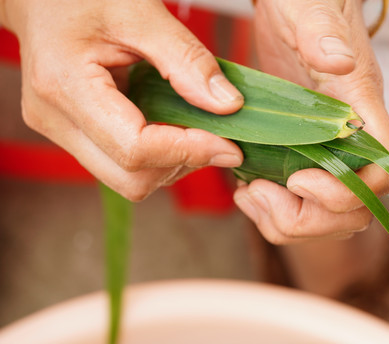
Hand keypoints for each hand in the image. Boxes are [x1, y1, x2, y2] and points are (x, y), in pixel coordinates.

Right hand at [0, 0, 243, 200]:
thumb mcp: (141, 13)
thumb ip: (187, 60)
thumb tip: (229, 106)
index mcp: (65, 86)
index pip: (135, 150)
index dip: (189, 152)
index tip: (230, 145)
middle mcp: (55, 121)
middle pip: (130, 179)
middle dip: (181, 163)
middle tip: (216, 137)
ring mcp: (60, 133)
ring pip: (127, 180)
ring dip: (170, 163)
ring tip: (192, 128)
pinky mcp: (72, 135)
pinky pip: (121, 164)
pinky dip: (155, 155)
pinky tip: (169, 126)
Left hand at [234, 0, 388, 243]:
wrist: (296, 4)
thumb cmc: (307, 0)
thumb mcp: (309, 8)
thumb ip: (323, 33)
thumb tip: (338, 63)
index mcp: (362, 106)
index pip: (382, 172)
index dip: (347, 193)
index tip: (297, 179)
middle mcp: (352, 137)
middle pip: (355, 210)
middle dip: (308, 218)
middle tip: (259, 192)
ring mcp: (329, 150)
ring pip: (329, 217)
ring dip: (287, 220)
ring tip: (248, 194)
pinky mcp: (305, 153)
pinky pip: (302, 204)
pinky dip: (274, 210)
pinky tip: (247, 188)